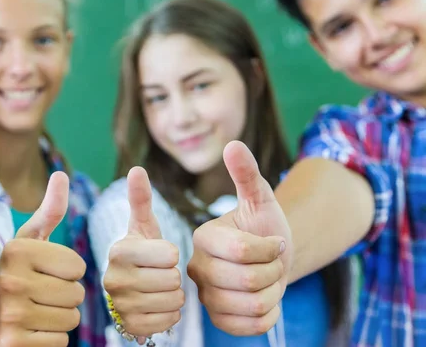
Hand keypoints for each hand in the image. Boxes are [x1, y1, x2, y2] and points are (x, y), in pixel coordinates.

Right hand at [0, 171, 85, 346]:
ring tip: (38, 308)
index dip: (69, 270)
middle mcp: (11, 282)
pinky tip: (32, 328)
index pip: (78, 266)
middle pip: (77, 294)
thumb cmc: (14, 269)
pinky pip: (60, 342)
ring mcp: (10, 316)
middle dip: (67, 294)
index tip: (47, 271)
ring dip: (61, 316)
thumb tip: (62, 175)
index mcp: (17, 252)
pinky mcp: (11, 344)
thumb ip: (50, 209)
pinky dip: (52, 338)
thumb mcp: (28, 239)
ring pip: (71, 319)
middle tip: (43, 292)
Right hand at [103, 167, 183, 342]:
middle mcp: (112, 279)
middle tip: (160, 273)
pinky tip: (158, 304)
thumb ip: (141, 199)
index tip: (160, 254)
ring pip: (174, 301)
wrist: (129, 288)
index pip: (170, 255)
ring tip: (160, 287)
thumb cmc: (142, 253)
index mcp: (118, 251)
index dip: (172, 254)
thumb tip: (137, 169)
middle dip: (174, 276)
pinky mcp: (129, 326)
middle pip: (173, 280)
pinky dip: (170, 314)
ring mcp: (120, 306)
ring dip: (175, 295)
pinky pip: (169, 322)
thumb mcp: (143, 226)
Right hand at [187, 141, 291, 335]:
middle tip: (272, 261)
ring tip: (267, 279)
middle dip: (274, 270)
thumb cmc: (265, 226)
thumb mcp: (260, 198)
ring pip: (252, 305)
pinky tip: (264, 298)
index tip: (273, 241)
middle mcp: (197, 267)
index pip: (242, 251)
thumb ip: (246, 173)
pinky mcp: (218, 319)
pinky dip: (269, 314)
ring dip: (274, 292)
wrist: (271, 258)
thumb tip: (233, 144)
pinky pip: (251, 326)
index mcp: (203, 237)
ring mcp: (206, 296)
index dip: (269, 249)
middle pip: (248, 280)